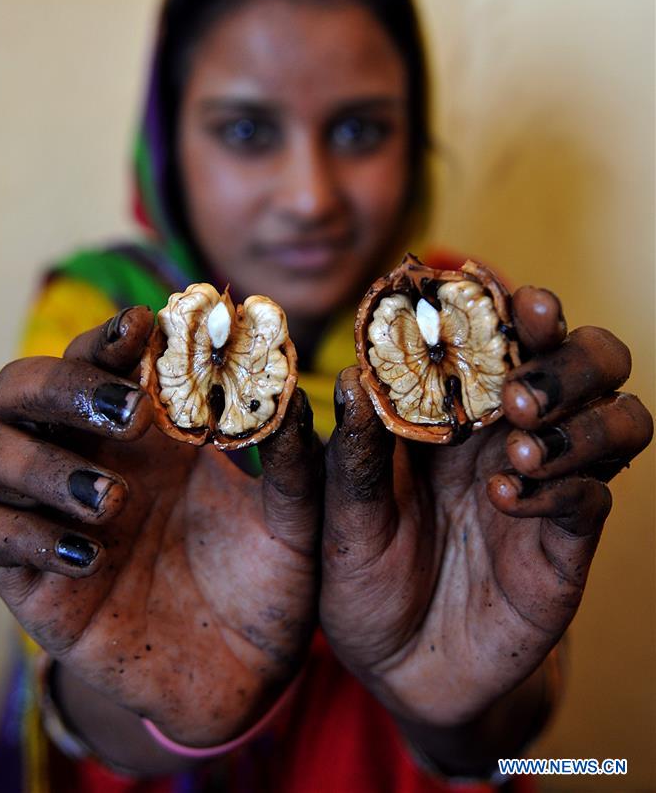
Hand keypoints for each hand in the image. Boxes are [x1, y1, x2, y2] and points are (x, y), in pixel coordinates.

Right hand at [0, 307, 322, 751]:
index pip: (102, 358)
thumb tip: (290, 392)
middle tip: (128, 413)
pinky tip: (89, 554)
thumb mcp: (291, 518)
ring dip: (42, 462)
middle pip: (24, 386)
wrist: (245, 672)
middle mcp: (89, 457)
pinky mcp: (30, 575)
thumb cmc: (266, 578)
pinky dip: (24, 532)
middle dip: (63, 384)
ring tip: (114, 500)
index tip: (142, 326)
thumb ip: (290, 460)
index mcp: (148, 430)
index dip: (110, 335)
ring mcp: (53, 513)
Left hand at [321, 288, 651, 741]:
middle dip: (566, 354)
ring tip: (519, 442)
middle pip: (585, 359)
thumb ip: (352, 455)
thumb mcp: (342, 517)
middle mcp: (512, 433)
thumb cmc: (363, 579)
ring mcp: (549, 483)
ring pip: (619, 417)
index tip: (505, 293)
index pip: (504, 335)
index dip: (512, 306)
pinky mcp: (567, 540)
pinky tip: (509, 499)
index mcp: (456, 410)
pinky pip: (597, 493)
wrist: (400, 669)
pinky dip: (566, 484)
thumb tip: (347, 380)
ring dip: (582, 416)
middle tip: (520, 384)